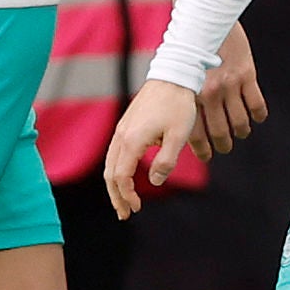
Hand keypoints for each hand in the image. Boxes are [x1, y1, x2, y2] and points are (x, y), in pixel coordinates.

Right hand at [106, 80, 201, 219]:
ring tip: (123, 201)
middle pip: (110, 174)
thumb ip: (166, 161)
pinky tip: (126, 177)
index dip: (127, 195)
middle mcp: (121, 136)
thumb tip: (154, 181)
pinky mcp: (126, 124)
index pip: (120, 177)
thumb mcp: (179, 136)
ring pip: (110, 164)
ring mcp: (121, 129)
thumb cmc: (179, 105)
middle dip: (116, 196)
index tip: (137, 208)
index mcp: (132, 140)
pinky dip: (117, 170)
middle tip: (125, 214)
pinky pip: (115, 153)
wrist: (173, 75)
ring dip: (115, 185)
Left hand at [194, 23, 265, 156]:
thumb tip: (183, 127)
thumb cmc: (190, 49)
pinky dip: (258, 115)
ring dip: (241, 131)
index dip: (203, 150)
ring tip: (240, 132)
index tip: (207, 155)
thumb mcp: (183, 75)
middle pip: (220, 132)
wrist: (207, 19)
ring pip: (241, 122)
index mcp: (190, 96)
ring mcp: (230, 84)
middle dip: (224, 145)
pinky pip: (257, 104)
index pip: (196, 134)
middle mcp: (210, 93)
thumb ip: (185, 99)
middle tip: (225, 147)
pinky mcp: (247, 74)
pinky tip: (257, 117)